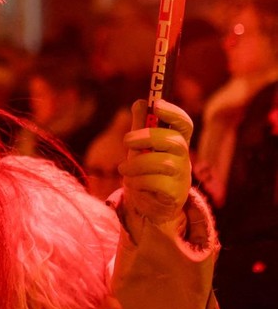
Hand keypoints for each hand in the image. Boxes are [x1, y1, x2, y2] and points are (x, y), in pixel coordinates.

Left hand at [118, 98, 192, 240]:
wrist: (147, 206)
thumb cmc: (144, 171)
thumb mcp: (140, 146)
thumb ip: (141, 125)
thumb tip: (141, 102)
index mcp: (176, 143)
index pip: (185, 124)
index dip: (174, 112)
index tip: (157, 104)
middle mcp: (184, 159)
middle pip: (175, 141)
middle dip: (148, 136)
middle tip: (127, 140)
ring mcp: (182, 178)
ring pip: (163, 163)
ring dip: (137, 164)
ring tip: (123, 168)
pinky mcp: (174, 195)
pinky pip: (157, 183)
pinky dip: (138, 181)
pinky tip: (131, 182)